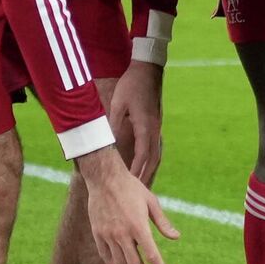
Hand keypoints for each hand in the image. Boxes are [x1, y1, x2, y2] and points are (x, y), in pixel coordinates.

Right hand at [76, 149, 178, 263]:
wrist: (104, 177)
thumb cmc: (131, 188)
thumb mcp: (151, 202)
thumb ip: (163, 222)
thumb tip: (176, 238)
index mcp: (139, 226)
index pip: (152, 254)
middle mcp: (123, 233)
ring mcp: (108, 234)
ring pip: (120, 262)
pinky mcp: (97, 232)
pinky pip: (105, 254)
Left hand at [108, 61, 164, 184]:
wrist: (148, 69)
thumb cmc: (132, 85)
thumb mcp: (118, 103)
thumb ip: (113, 124)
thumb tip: (107, 142)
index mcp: (145, 127)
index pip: (142, 155)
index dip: (136, 172)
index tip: (130, 185)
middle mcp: (154, 130)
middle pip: (153, 160)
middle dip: (146, 177)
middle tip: (138, 194)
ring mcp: (157, 127)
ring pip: (156, 155)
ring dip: (149, 170)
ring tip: (143, 185)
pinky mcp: (156, 124)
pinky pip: (155, 148)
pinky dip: (150, 160)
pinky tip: (145, 166)